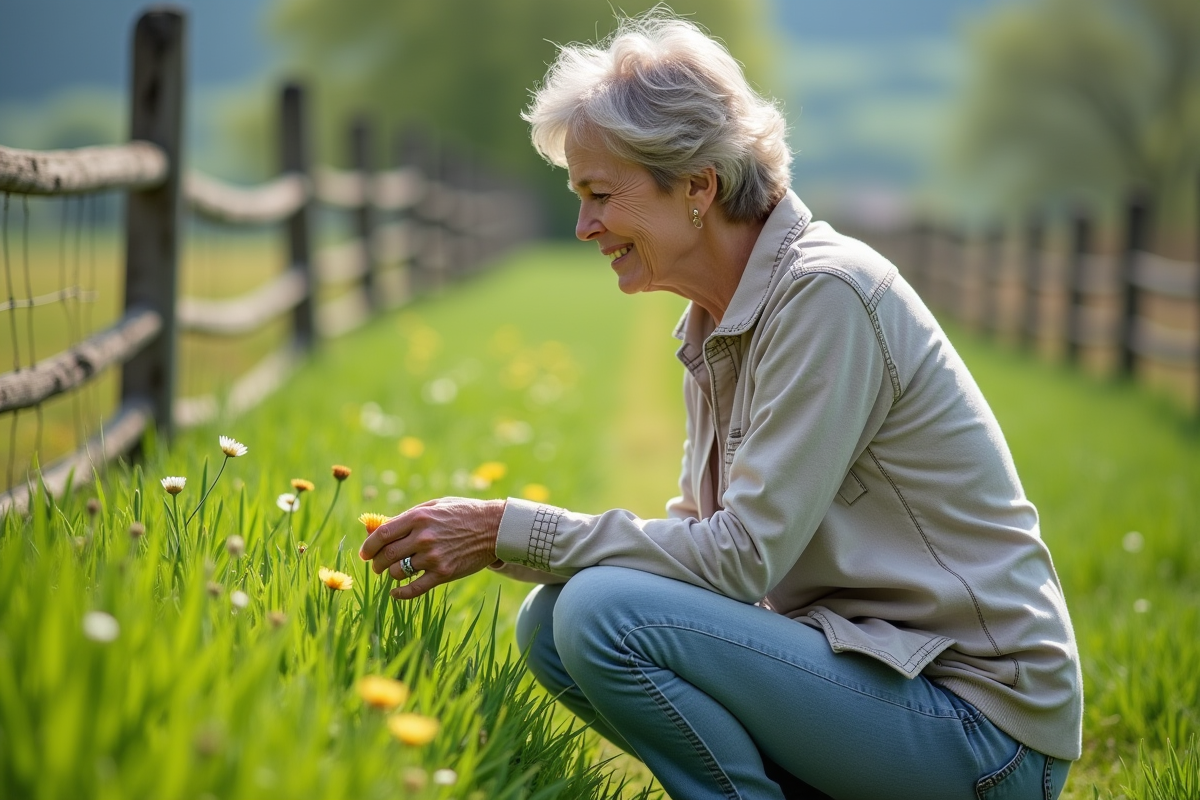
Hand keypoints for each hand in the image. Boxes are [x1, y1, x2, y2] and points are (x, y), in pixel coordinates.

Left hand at [358, 497, 505, 599]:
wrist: (494, 528)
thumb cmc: (462, 513)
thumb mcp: (434, 506)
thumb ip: (409, 517)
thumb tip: (381, 530)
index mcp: (418, 517)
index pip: (382, 534)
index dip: (368, 546)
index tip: (364, 553)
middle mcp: (423, 537)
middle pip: (386, 555)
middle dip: (376, 563)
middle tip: (376, 566)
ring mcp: (433, 557)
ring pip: (398, 572)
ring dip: (391, 574)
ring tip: (395, 572)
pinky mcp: (444, 573)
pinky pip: (415, 589)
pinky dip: (401, 594)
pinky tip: (395, 593)